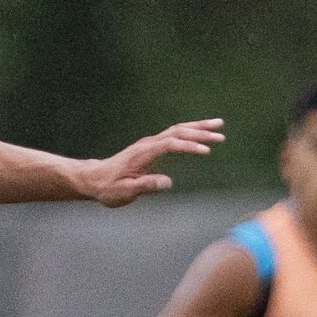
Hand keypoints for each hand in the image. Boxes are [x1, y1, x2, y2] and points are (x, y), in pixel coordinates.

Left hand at [77, 118, 225, 206]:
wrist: (95, 179)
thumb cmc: (109, 188)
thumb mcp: (125, 191)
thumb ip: (145, 186)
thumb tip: (168, 183)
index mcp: (143, 154)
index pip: (170, 145)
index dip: (188, 147)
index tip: (206, 152)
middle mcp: (148, 144)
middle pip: (177, 132)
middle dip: (200, 133)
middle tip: (221, 135)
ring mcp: (150, 143)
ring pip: (177, 129)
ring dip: (198, 127)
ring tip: (219, 125)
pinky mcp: (152, 146)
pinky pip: (174, 134)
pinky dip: (190, 131)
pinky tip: (202, 132)